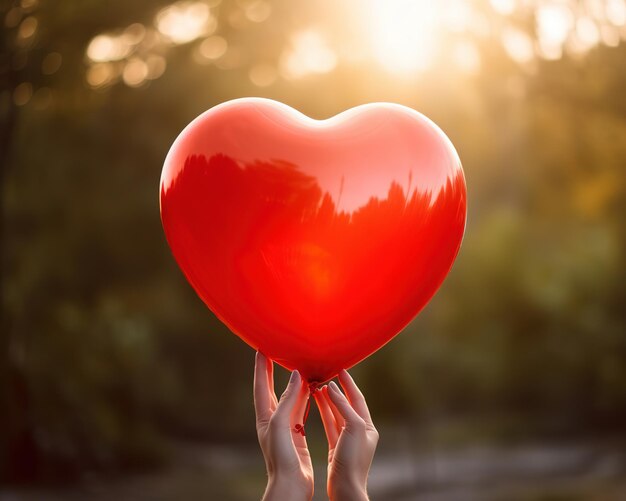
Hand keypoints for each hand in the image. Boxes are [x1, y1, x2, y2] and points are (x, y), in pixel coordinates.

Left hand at [254, 352, 313, 500]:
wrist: (290, 485)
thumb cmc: (281, 457)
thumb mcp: (281, 424)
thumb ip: (289, 399)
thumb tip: (296, 375)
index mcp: (265, 417)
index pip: (261, 385)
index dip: (261, 367)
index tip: (261, 349)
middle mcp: (273, 420)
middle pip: (272, 389)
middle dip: (273, 371)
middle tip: (276, 352)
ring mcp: (285, 427)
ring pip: (290, 399)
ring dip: (294, 383)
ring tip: (299, 366)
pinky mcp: (297, 434)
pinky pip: (302, 410)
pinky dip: (306, 398)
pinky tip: (312, 390)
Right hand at [314, 370, 378, 500]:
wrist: (346, 488)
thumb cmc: (353, 459)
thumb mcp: (353, 427)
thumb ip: (343, 406)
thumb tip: (332, 388)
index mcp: (368, 426)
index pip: (358, 399)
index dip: (349, 384)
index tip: (340, 370)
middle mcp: (359, 431)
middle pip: (347, 405)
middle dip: (337, 390)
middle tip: (326, 376)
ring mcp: (347, 439)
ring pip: (336, 414)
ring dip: (328, 400)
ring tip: (318, 387)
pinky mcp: (335, 447)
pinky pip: (329, 424)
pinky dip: (324, 413)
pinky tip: (317, 404)